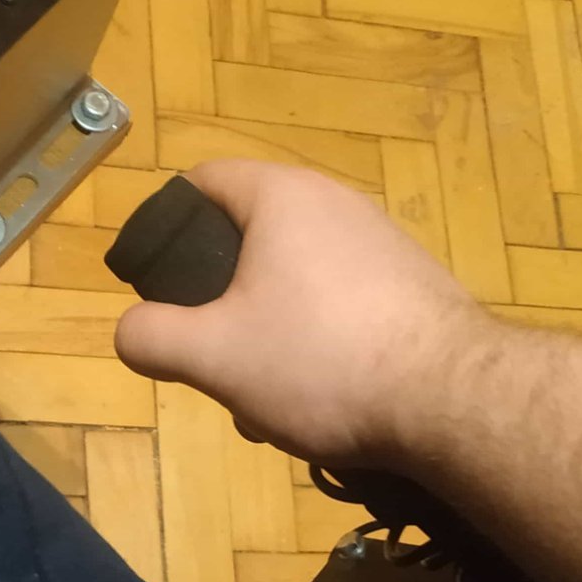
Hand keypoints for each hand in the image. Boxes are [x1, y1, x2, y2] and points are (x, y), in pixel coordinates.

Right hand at [113, 159, 494, 467]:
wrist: (453, 400)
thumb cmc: (320, 362)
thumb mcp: (212, 356)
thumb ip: (150, 336)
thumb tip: (129, 331)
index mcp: (281, 196)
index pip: (202, 180)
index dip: (163, 226)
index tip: (151, 283)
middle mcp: (335, 202)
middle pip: (248, 236)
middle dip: (219, 300)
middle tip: (207, 354)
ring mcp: (382, 243)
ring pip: (294, 280)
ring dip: (266, 333)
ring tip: (263, 398)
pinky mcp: (414, 287)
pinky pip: (341, 303)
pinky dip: (317, 342)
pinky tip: (320, 400)